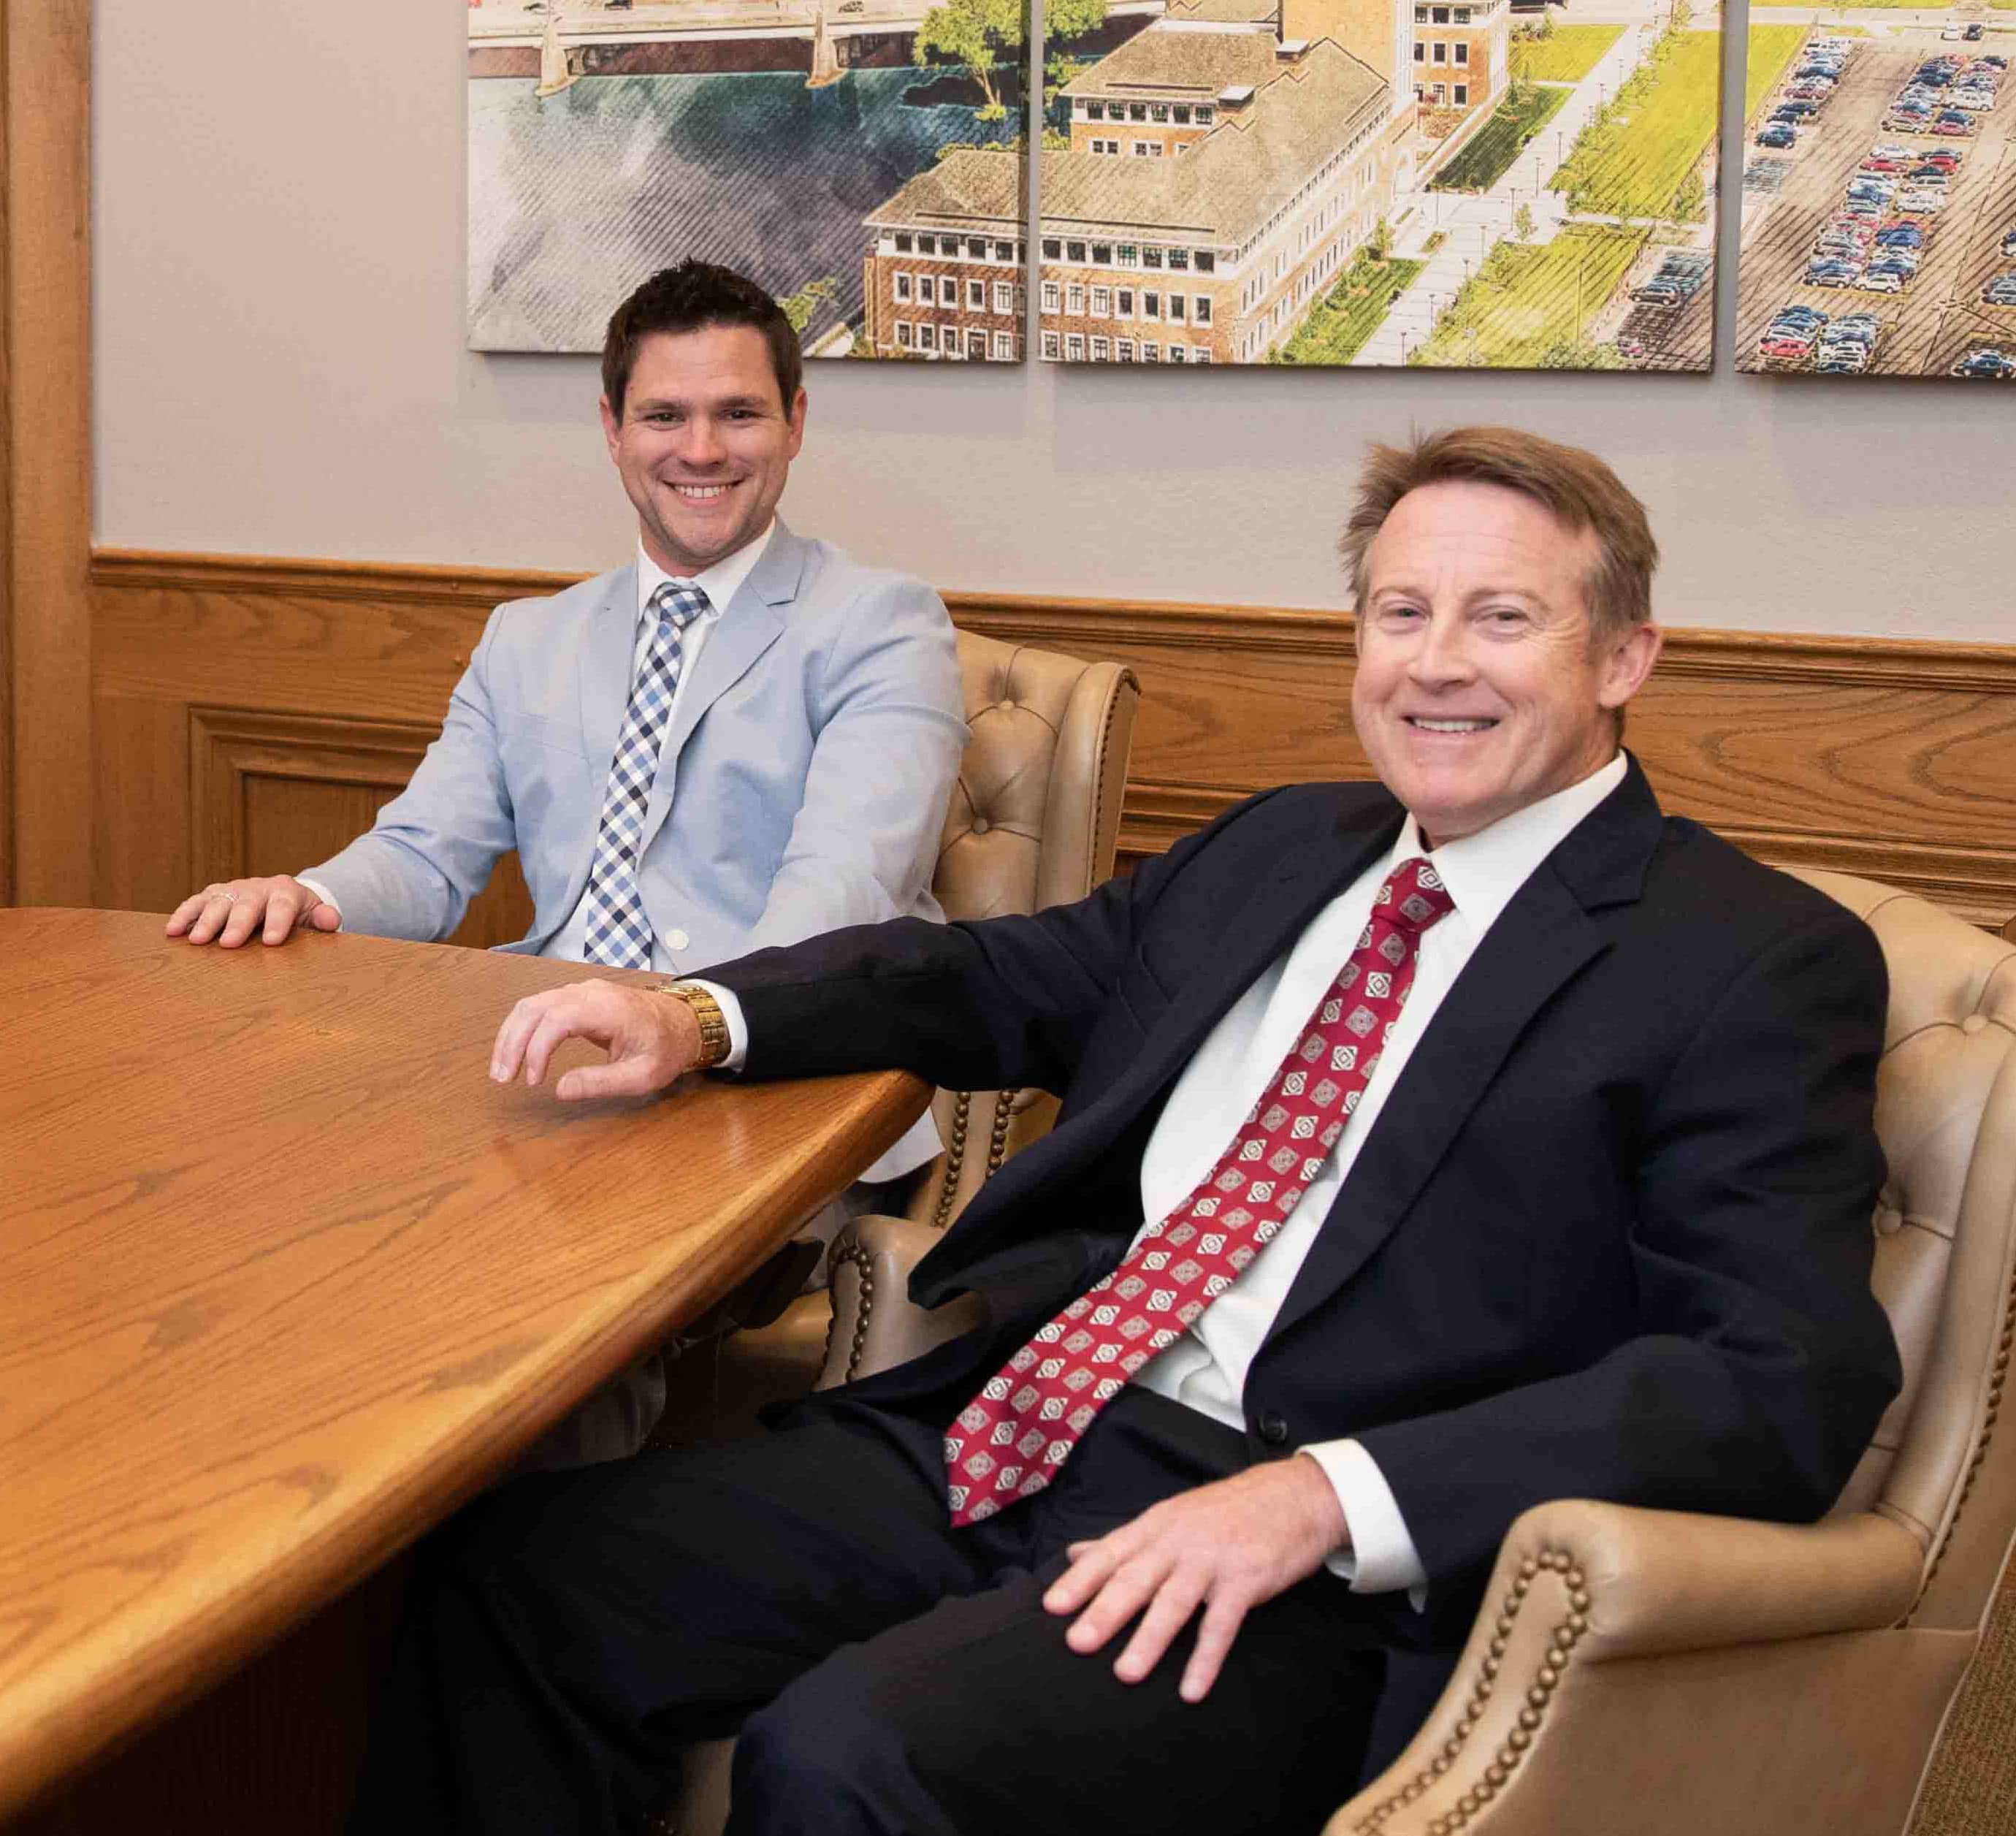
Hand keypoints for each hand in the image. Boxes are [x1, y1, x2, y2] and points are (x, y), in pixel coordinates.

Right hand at [165, 876, 339, 946]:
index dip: (277, 923)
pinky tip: (172, 931)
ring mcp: (232, 890)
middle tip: (229, 943)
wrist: (283, 897)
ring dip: (205, 920)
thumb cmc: (299, 914)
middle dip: (237, 924)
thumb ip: (323, 919)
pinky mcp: (213, 895)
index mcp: (285, 891)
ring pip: (217, 902)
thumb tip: (331, 920)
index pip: (283, 905)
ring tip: (197, 940)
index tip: (271, 942)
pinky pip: (196, 903)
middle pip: (246, 904)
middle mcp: (256, 888)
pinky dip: (183, 915)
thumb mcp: (315, 915)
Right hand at [489, 979, 699, 1101]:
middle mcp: (589, 993)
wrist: (685, 1022)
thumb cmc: (666, 1048)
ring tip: (502, 1069)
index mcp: (607, 1009)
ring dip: (511, 1034)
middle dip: (512, 1042)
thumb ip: (601, 1083)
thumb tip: (560, 1090)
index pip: (557, 1019)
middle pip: (535, 1008)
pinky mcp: (578, 998)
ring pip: (532, 1005)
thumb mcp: (642, 1075)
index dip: (537, 1049)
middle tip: (502, 1077)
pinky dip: (523, 1028)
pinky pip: (541, 1006)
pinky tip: (517, 1052)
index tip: (533, 1081)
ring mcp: (582, 991)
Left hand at [1042, 1453, 1347, 1703]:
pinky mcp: (1246, 1580)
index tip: (1052, 1607)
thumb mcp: (1170, 1517)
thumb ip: (1123, 1541)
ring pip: (1174, 1601)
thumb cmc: (1226, 1511)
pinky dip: (1206, 1657)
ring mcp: (1213, 1560)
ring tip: (1126, 1673)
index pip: (1111, 1553)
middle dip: (1105, 1611)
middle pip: (1137, 1577)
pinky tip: (1191, 1689)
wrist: (1293, 1496)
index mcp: (1156, 1526)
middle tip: (1077, 1643)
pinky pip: (1222, 1624)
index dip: (1080, 1580)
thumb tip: (1075, 1554)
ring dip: (1150, 1639)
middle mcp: (1179, 1541)